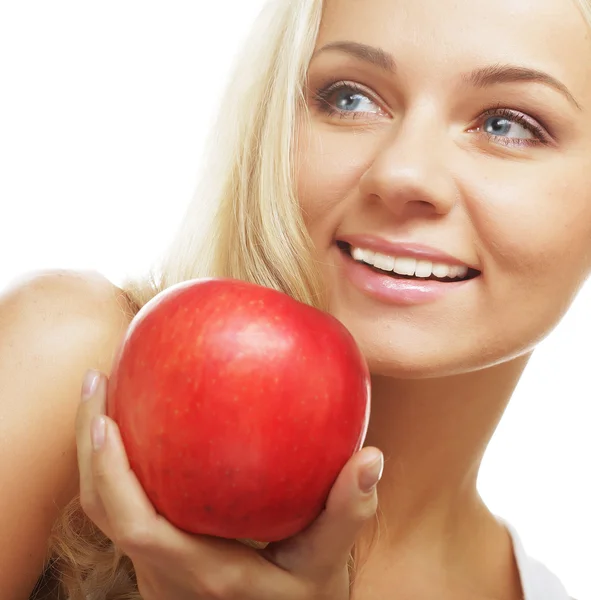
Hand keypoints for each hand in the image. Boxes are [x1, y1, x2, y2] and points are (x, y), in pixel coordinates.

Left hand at [76, 370, 382, 599]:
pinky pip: (125, 507)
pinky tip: (139, 423)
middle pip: (101, 511)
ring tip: (105, 391)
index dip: (111, 474)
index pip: (136, 526)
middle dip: (87, 445)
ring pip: (104, 511)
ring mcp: (156, 569)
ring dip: (95, 452)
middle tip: (98, 377)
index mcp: (203, 573)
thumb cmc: (304, 599)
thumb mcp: (330, 560)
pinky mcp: (159, 559)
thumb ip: (349, 511)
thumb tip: (372, 457)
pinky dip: (116, 465)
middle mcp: (166, 574)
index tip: (105, 417)